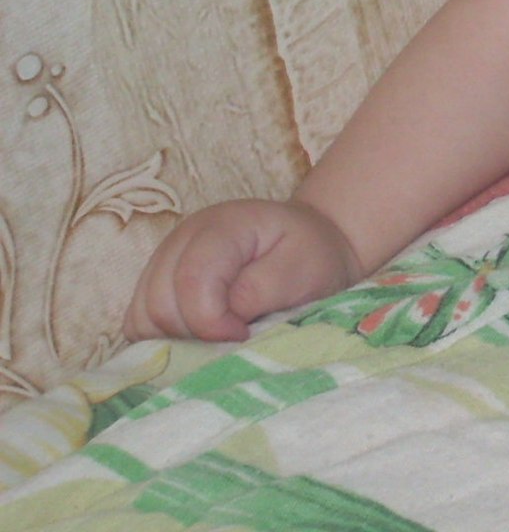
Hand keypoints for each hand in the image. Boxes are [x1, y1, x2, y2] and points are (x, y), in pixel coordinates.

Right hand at [125, 198, 362, 342]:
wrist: (312, 245)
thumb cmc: (311, 256)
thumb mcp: (304, 268)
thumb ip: (260, 290)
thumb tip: (222, 318)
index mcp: (222, 226)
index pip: (192, 281)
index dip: (212, 321)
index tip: (244, 334)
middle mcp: (182, 238)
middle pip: (159, 303)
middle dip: (194, 335)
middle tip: (234, 338)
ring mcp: (164, 260)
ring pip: (143, 317)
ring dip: (176, 340)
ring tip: (219, 338)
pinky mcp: (157, 284)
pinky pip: (139, 323)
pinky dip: (162, 340)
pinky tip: (198, 340)